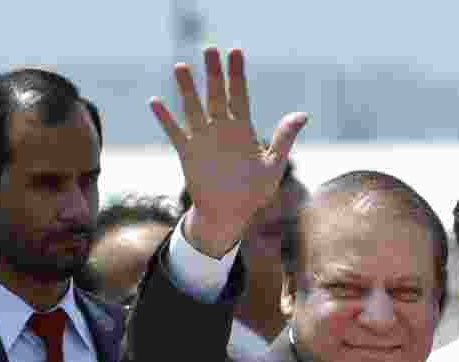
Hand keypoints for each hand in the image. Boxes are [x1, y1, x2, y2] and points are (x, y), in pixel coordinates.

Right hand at [150, 47, 307, 257]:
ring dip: (187, 90)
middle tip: (209, 49)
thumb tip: (303, 114)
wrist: (230, 215)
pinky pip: (175, 133)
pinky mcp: (188, 154)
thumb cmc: (253, 192)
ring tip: (181, 67)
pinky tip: (155, 102)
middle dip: (213, 73)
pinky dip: (165, 119)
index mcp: (243, 130)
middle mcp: (222, 129)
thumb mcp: (273, 165)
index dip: (237, 74)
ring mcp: (204, 140)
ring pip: (194, 109)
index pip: (239, 95)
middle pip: (216, 95)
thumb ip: (283, 138)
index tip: (235, 52)